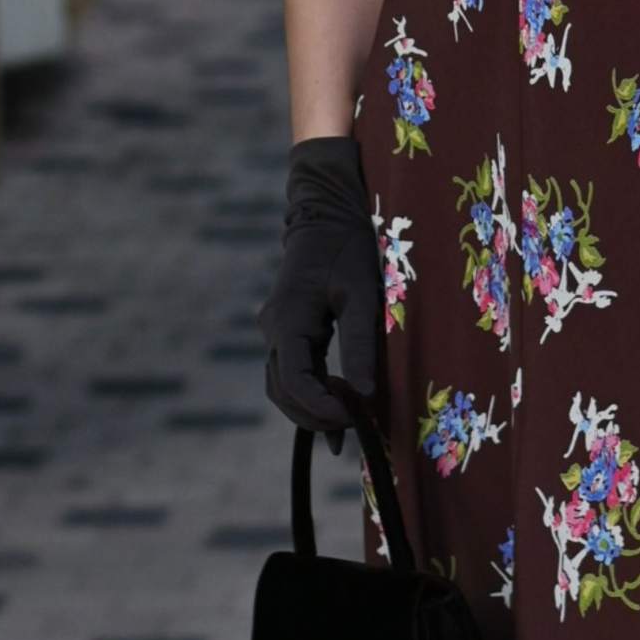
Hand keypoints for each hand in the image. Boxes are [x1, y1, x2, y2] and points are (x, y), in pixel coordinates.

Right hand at [259, 136, 382, 443]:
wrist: (327, 212)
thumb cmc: (349, 246)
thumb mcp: (362, 294)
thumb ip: (361, 345)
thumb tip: (366, 398)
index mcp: (288, 319)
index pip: (293, 380)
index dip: (320, 408)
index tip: (353, 420)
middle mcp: (273, 329)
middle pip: (282, 391)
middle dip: (316, 415)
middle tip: (356, 427)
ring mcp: (276, 330)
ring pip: (283, 386)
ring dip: (311, 409)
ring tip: (350, 421)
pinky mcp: (287, 330)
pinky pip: (291, 372)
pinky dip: (311, 393)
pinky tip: (337, 410)